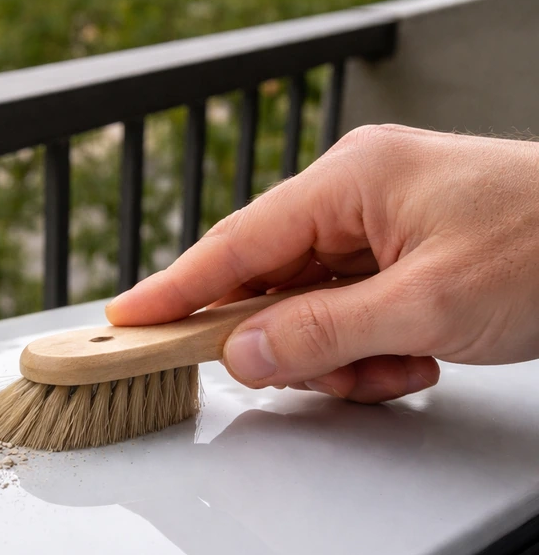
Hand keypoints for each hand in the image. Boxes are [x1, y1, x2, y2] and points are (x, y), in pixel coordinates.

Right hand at [106, 125, 538, 402]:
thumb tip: (238, 353)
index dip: (176, 287)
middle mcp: (356, 199)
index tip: (127, 318)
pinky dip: (373, 354)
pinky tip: (415, 359)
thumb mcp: (426, 304)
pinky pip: (351, 320)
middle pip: (271, 285)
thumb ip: (320, 333)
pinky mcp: (401, 262)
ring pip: (311, 314)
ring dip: (342, 358)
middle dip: (290, 343)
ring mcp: (379, 232)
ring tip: (398, 365)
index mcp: (351, 181)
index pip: (236, 242)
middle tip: (314, 373)